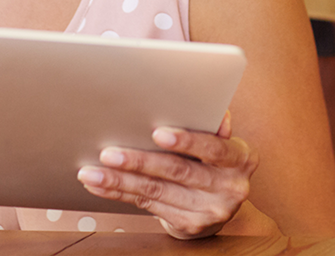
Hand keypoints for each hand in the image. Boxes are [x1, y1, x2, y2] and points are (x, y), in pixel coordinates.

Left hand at [76, 111, 257, 238]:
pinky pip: (148, 205)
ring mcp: (208, 210)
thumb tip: (211, 108)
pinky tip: (100, 186)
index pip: (213, 148)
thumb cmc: (214, 158)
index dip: (186, 140)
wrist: (221, 203)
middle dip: (139, 161)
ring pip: (157, 192)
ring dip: (120, 181)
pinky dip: (120, 194)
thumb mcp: (223, 140)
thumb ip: (213, 125)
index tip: (157, 132)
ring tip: (93, 172)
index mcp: (241, 158)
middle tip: (108, 153)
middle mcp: (229, 188)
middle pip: (178, 171)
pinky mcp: (188, 225)